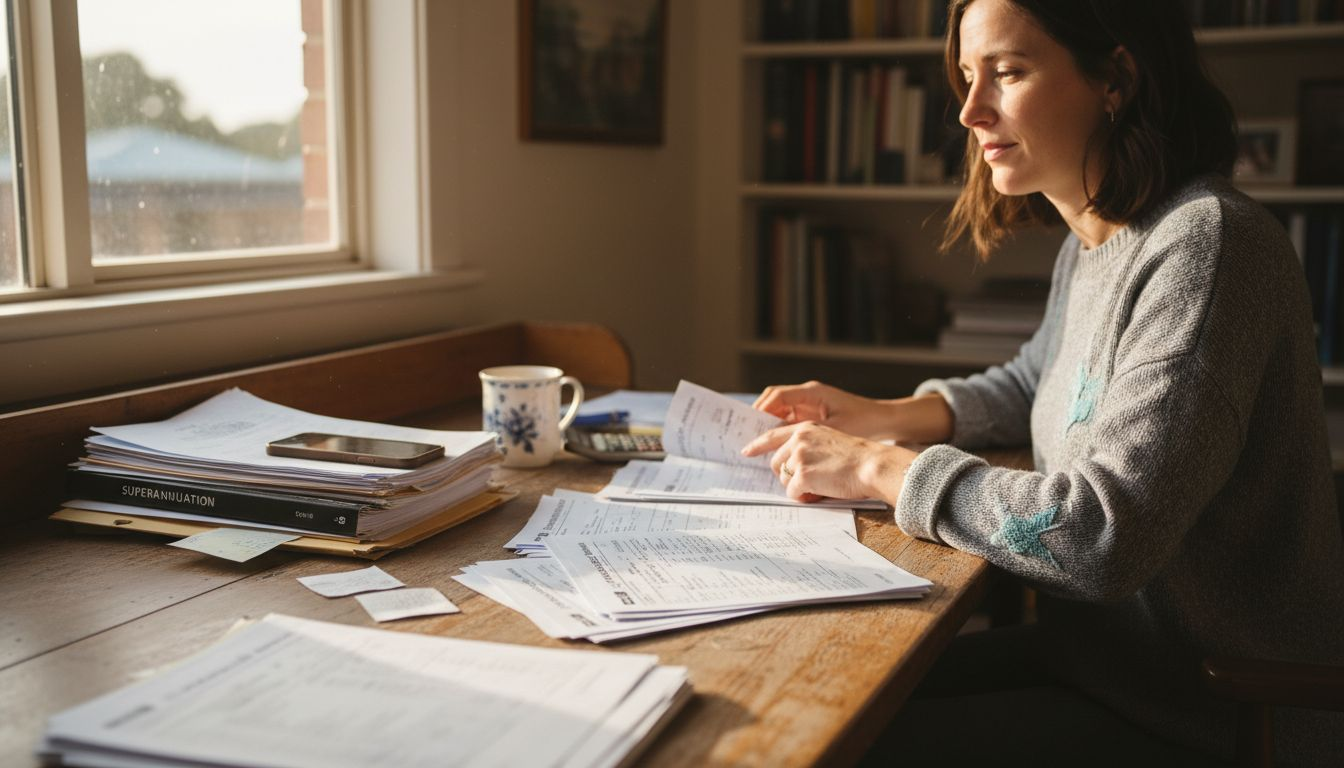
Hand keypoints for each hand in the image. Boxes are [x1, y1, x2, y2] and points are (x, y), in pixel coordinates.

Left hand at [741, 421, 914, 504]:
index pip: (772, 435)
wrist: (872, 465)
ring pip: (783, 479)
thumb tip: (792, 464)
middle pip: (775, 462)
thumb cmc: (858, 457)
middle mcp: (799, 439)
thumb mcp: (830, 440)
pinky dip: (804, 496)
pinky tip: (821, 492)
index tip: (746, 451)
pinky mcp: (802, 475)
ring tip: (819, 485)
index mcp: (806, 428)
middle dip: (786, 475)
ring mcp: (799, 457)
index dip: (757, 445)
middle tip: (805, 482)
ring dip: (796, 486)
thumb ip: (809, 445)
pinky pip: (793, 493)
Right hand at [753, 381, 894, 440]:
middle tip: (749, 434)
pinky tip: (778, 444)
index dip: (761, 410)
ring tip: (758, 441)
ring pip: (780, 410)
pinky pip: (790, 418)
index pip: (777, 396)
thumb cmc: (864, 422)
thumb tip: (783, 442)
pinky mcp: (814, 413)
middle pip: (774, 400)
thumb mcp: (834, 430)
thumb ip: (807, 434)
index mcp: (812, 393)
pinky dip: (781, 428)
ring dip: (769, 423)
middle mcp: (808, 395)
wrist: (884, 420)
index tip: (751, 426)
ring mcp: (810, 403)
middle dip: (760, 416)